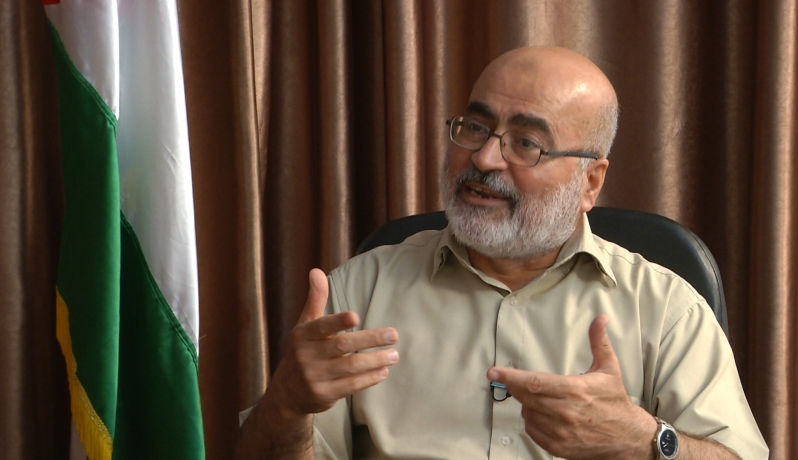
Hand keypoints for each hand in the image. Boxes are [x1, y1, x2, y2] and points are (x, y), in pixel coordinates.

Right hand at [268, 268, 399, 417]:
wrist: (287, 392)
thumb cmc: (303, 350)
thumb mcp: (305, 325)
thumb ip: (315, 299)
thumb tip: (316, 271)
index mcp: (302, 335)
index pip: (321, 326)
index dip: (337, 322)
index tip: (356, 316)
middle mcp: (306, 356)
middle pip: (342, 346)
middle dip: (369, 340)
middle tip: (393, 335)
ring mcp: (313, 377)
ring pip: (350, 367)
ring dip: (375, 360)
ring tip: (394, 354)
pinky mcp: (323, 395)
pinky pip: (350, 386)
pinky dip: (369, 379)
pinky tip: (383, 371)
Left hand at [486, 315, 654, 459]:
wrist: (628, 438)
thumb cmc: (615, 402)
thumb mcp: (609, 368)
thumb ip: (599, 342)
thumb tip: (600, 319)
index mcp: (575, 391)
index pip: (534, 383)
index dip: (511, 377)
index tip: (494, 372)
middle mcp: (566, 413)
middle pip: (527, 397)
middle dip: (514, 387)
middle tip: (510, 379)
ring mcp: (562, 432)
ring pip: (528, 413)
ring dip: (527, 404)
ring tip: (543, 398)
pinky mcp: (559, 447)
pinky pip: (533, 431)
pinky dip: (533, 421)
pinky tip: (544, 414)